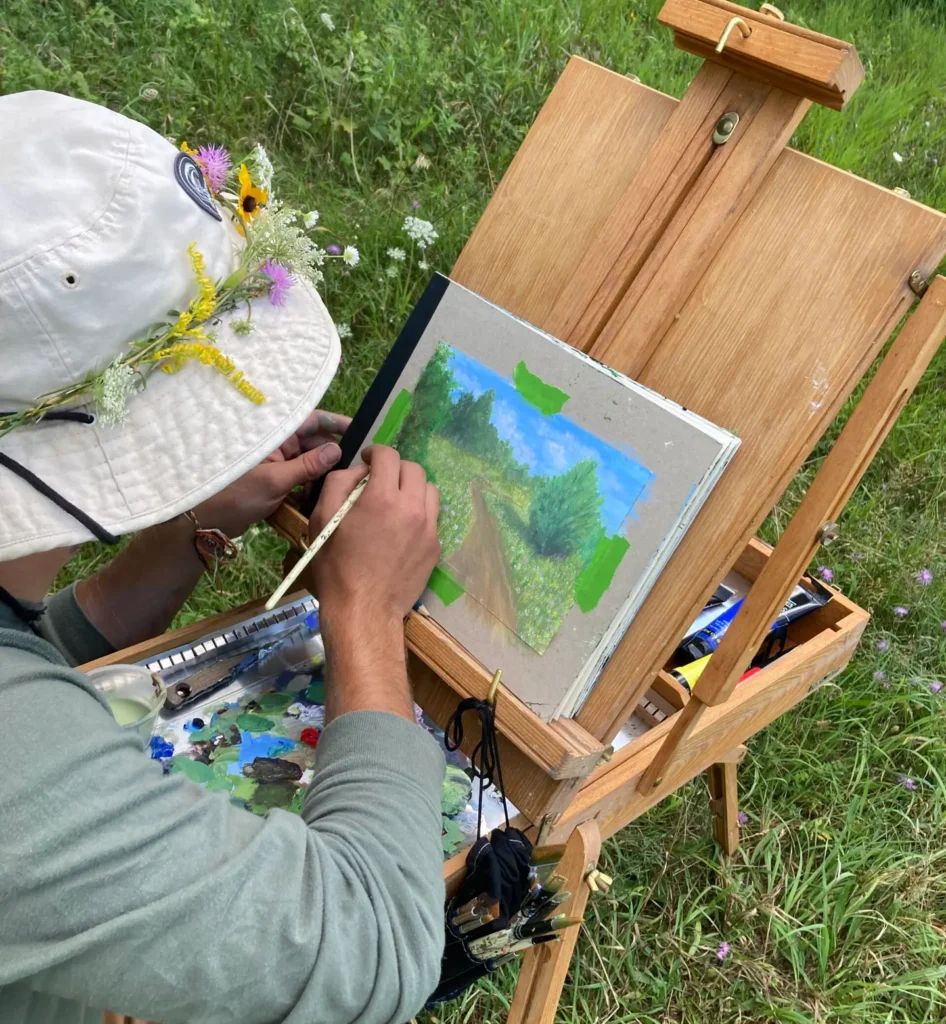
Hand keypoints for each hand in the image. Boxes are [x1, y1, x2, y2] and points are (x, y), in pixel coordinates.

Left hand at [193, 410, 350, 538]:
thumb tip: (337, 450)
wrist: (208, 522)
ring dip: (321, 475)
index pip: (311, 419)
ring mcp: (275, 462)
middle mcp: (277, 444)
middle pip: (314, 443)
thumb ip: (308, 466)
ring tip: (333, 489)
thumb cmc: (236, 495)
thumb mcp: (276, 481)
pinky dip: (309, 487)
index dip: (336, 423)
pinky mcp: (274, 480)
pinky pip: (300, 478)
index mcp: (274, 435)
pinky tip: (315, 500)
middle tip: (353, 471)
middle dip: (332, 456)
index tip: (360, 431)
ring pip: (309, 462)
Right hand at [308, 446, 440, 627]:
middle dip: (395, 468)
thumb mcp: (322, 519)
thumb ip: (339, 483)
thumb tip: (358, 471)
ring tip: (395, 501)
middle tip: (380, 480)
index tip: (368, 460)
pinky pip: (432, 516)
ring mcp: (428, 528)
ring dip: (412, 487)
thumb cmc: (336, 566)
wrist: (364, 609)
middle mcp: (411, 508)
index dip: (375, 452)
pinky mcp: (435, 546)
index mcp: (381, 498)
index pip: (388, 456)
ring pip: (429, 489)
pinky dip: (419, 512)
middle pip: (413, 468)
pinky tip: (402, 527)